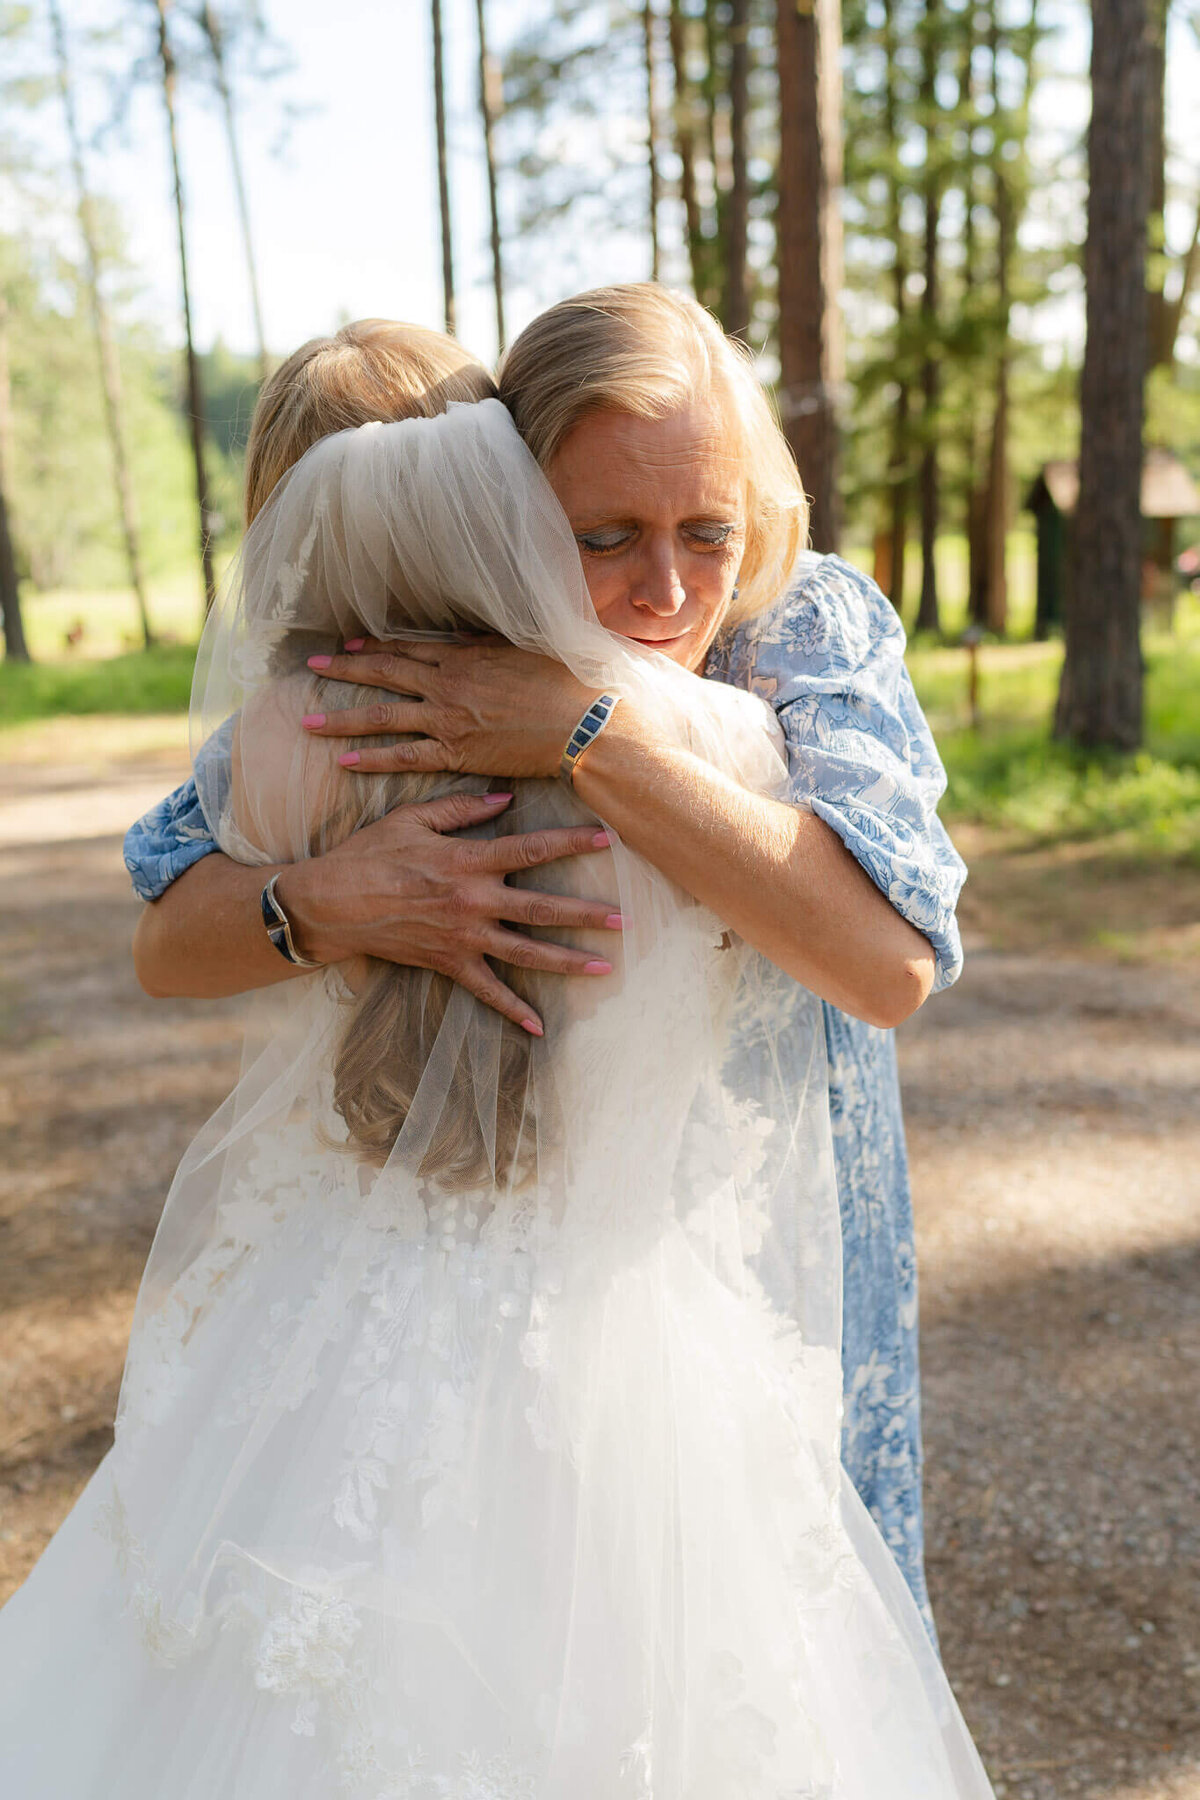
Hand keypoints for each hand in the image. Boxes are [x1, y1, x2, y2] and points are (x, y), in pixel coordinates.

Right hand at [277, 789, 620, 1033]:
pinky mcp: (447, 963)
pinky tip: (539, 1026)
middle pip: (542, 908)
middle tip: (624, 920)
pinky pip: (486, 991)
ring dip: (568, 961)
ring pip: (526, 953)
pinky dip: (512, 1010)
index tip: (606, 839)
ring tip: (605, 967)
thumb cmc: (369, 854)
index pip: (530, 849)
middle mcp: (473, 901)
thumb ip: (461, 810)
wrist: (330, 903)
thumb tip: (504, 801)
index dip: (570, 843)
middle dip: (586, 914)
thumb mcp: (412, 819)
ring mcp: (463, 937)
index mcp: (468, 861)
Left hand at [301, 636, 596, 778]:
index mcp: (464, 656)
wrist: (583, 723)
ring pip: (384, 716)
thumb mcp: (523, 649)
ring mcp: (449, 719)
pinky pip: (405, 757)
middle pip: (384, 673)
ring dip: (342, 718)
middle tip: (311, 667)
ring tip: (308, 722)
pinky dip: (373, 758)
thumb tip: (458, 638)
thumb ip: (486, 645)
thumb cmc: (564, 683)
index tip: (347, 645)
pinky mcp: (458, 753)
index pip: (407, 648)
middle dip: (344, 670)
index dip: (373, 645)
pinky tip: (344, 761)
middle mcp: (448, 684)